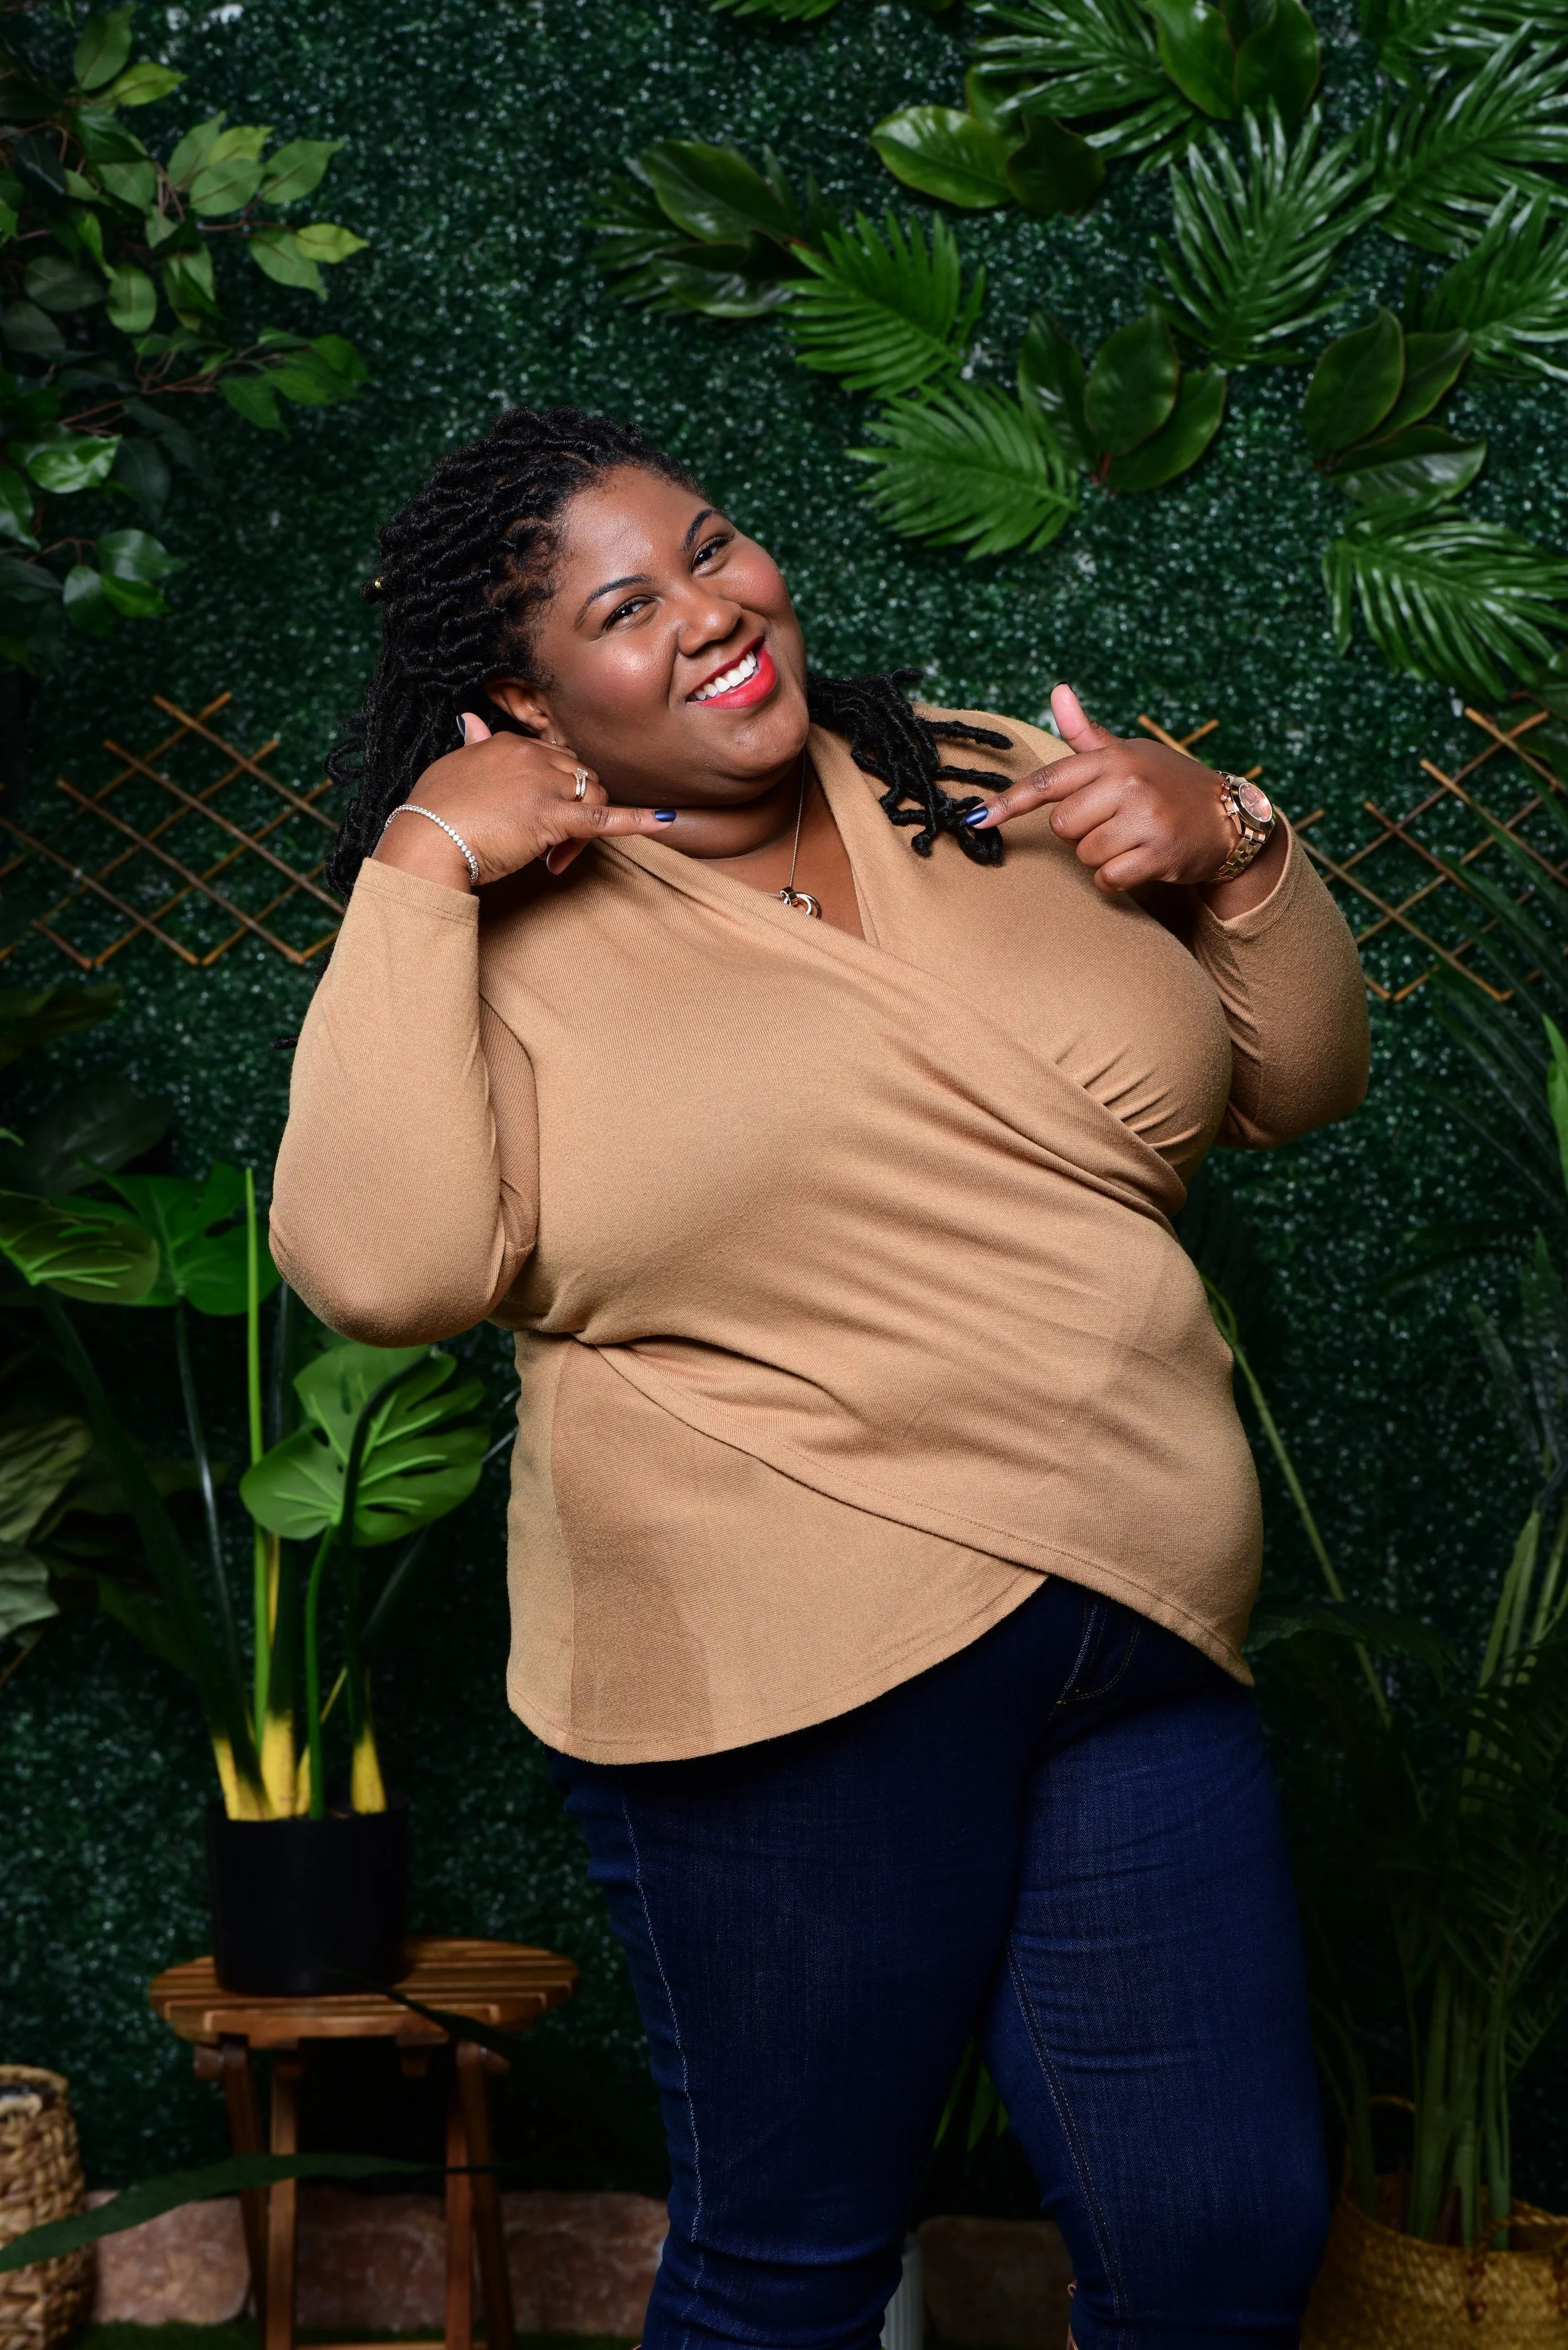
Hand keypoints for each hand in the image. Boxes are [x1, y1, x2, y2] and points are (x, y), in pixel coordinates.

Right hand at [373, 712, 669, 891]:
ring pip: (591, 798)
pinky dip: (638, 820)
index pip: (554, 760)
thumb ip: (473, 745)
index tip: (530, 821)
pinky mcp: (553, 817)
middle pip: (580, 778)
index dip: (552, 792)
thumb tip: (472, 721)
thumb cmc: (433, 813)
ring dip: (582, 829)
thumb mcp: (453, 768)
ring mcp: (544, 785)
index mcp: (510, 743)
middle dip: (574, 809)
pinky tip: (666, 820)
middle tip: (548, 846)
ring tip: (554, 857)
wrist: (425, 842)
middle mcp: (531, 756)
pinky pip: (605, 818)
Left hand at [965, 684, 1251, 896]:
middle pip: (1063, 826)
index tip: (975, 819)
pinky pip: (1108, 878)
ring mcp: (1144, 818)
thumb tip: (1057, 691)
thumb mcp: (1129, 753)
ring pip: (1085, 854)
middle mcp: (1127, 784)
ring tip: (1134, 838)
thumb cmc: (1168, 784)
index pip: (1048, 781)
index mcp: (1113, 759)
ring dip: (1102, 855)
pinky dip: (1117, 878)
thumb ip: (1086, 734)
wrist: (1230, 817)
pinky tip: (1141, 861)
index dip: (1008, 802)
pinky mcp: (1159, 853)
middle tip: (1115, 822)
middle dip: (1081, 831)